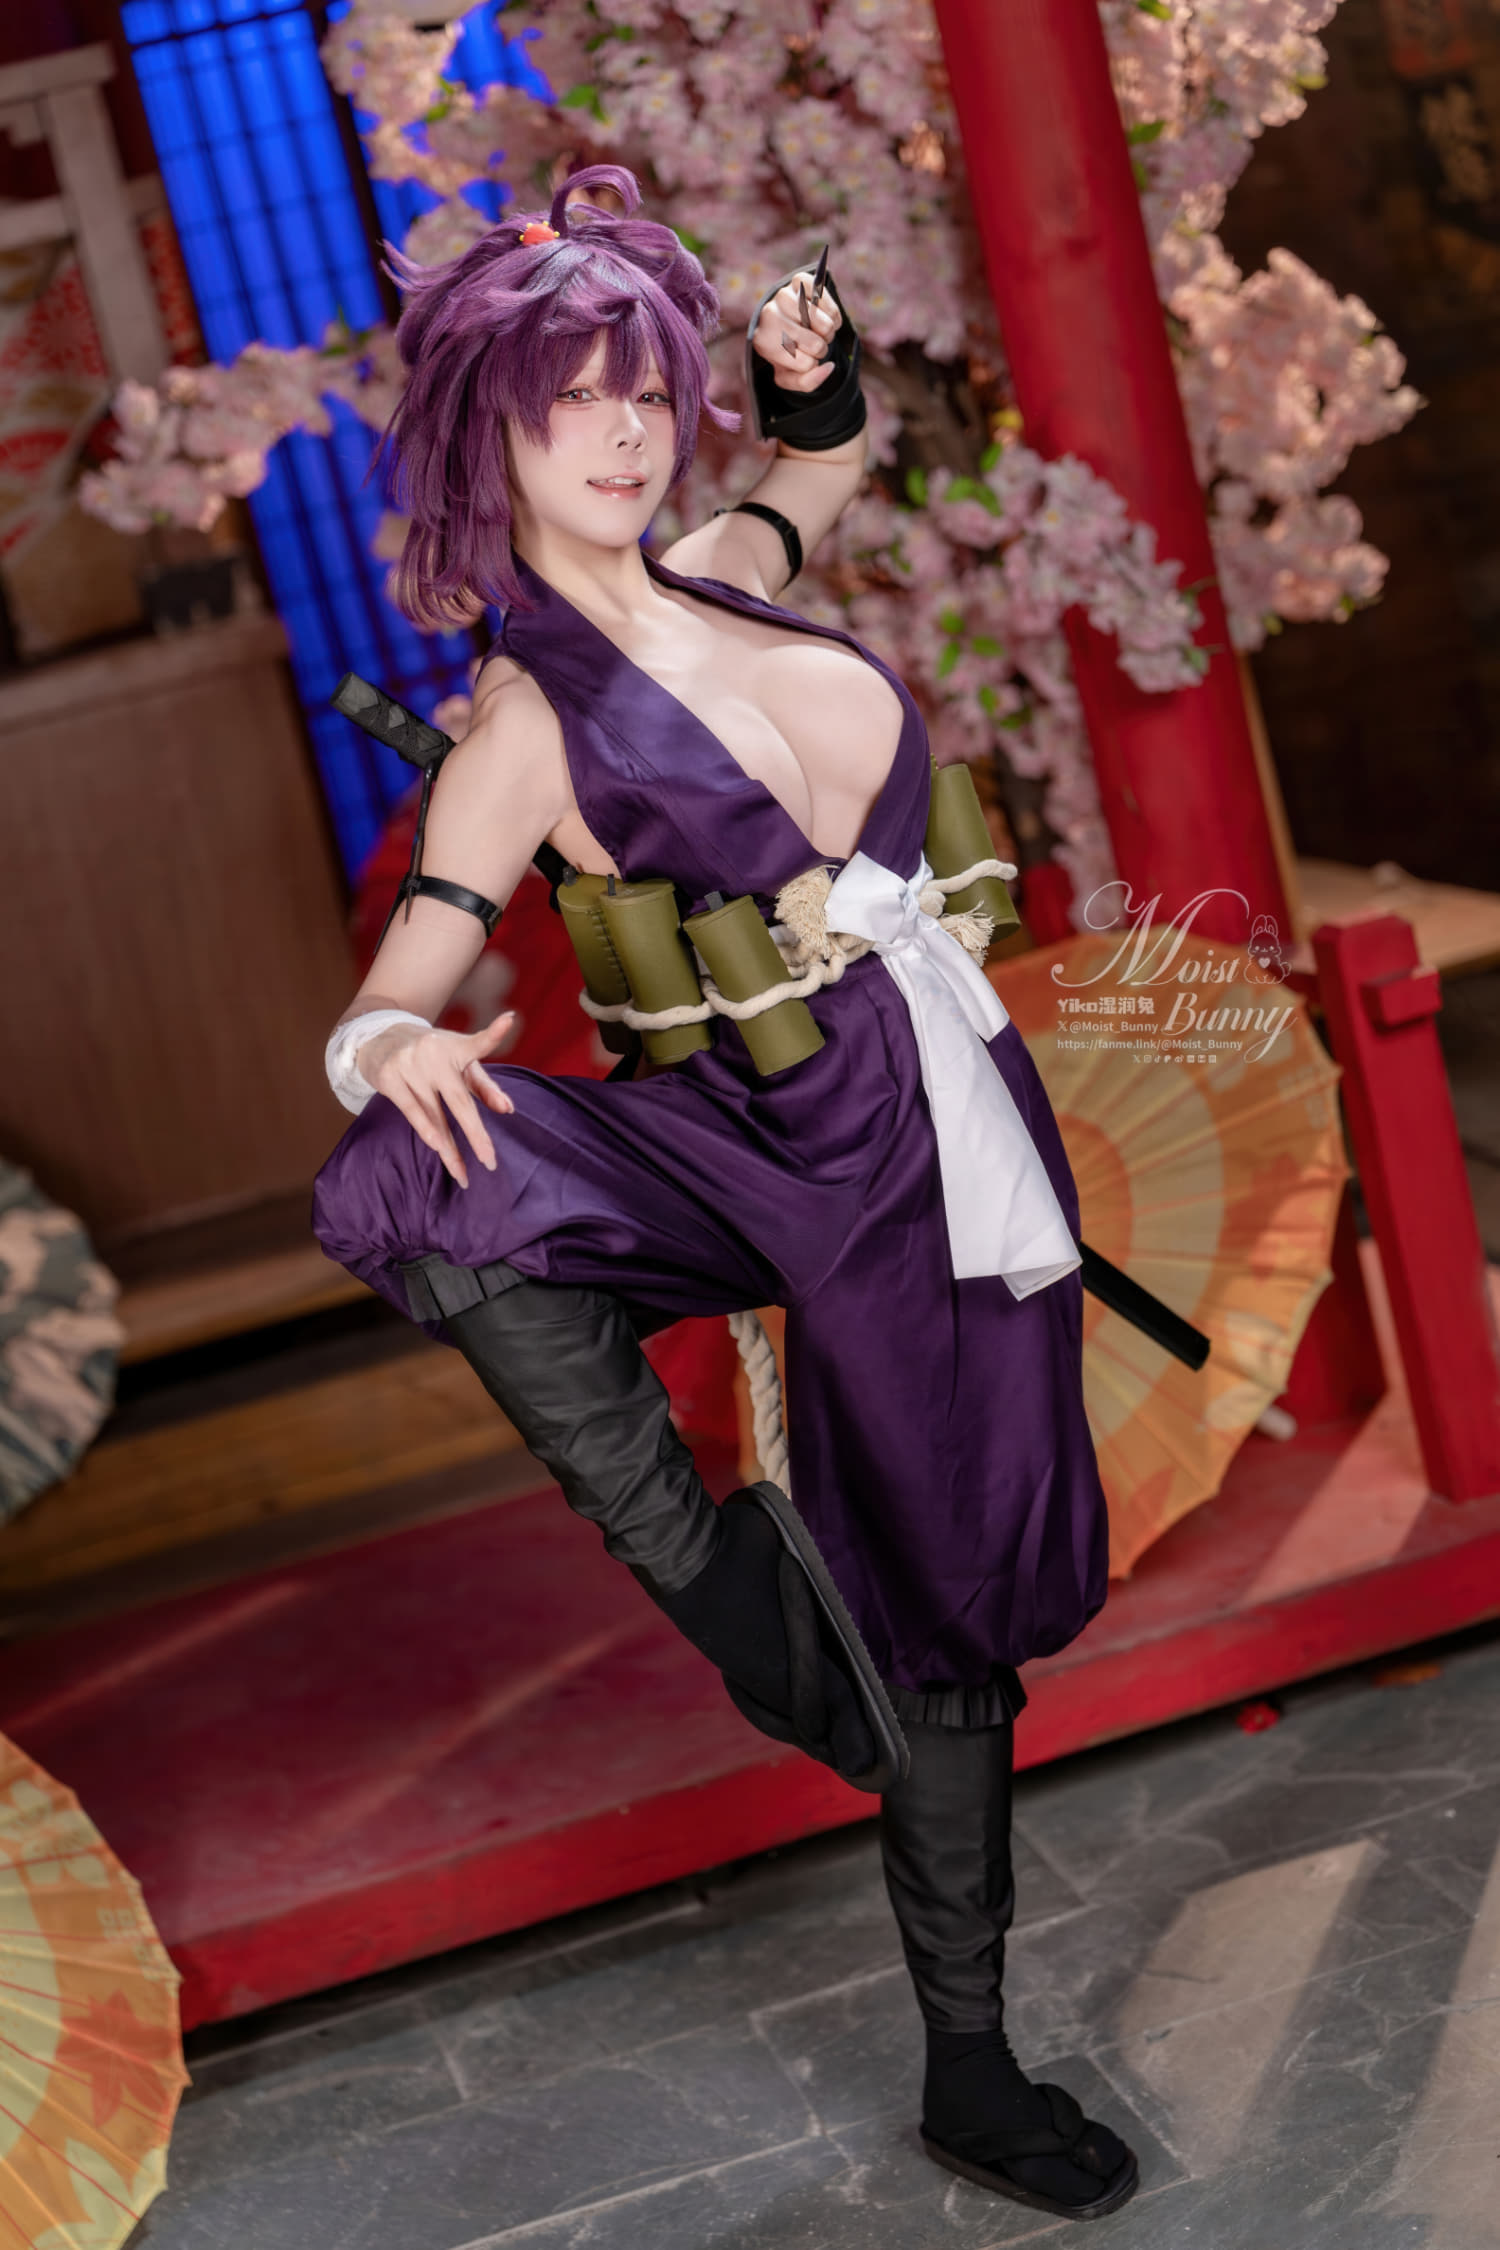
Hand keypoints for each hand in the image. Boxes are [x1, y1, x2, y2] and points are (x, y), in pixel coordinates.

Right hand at [358, 1010, 516, 1188]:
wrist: (379, 1034)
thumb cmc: (431, 1053)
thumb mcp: (458, 1062)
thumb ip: (484, 1085)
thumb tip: (508, 1110)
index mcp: (455, 1046)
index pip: (478, 1043)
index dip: (494, 1034)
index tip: (508, 1020)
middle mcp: (433, 1055)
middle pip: (459, 1100)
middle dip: (475, 1134)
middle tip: (490, 1160)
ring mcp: (410, 1066)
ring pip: (435, 1115)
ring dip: (449, 1148)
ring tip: (462, 1174)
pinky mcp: (390, 1078)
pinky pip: (412, 1111)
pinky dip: (426, 1131)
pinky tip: (439, 1150)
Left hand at [751, 272, 840, 394]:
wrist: (784, 321)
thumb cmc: (787, 352)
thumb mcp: (791, 376)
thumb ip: (808, 382)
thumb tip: (829, 367)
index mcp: (763, 342)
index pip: (804, 363)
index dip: (811, 364)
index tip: (802, 357)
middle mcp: (769, 315)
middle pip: (816, 345)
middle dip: (822, 349)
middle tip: (814, 344)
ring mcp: (783, 295)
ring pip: (825, 325)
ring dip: (829, 332)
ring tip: (820, 331)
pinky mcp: (800, 280)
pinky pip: (829, 303)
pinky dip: (834, 314)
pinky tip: (826, 317)